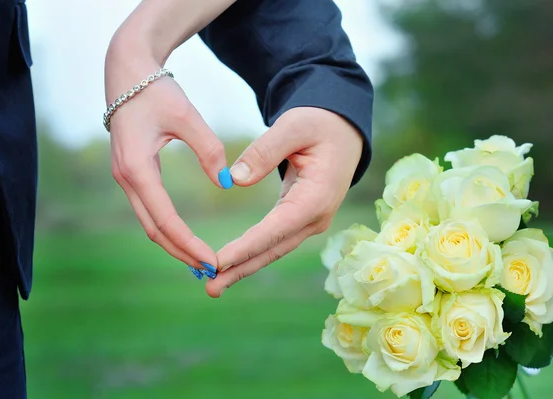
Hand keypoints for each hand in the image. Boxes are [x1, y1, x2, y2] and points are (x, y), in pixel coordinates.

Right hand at [106, 57, 229, 271]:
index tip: (212, 260)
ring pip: (150, 223)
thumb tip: (225, 181)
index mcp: (137, 168)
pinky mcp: (132, 174)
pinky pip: (150, 211)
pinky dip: (168, 229)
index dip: (189, 243)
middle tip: (211, 271)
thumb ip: (208, 149)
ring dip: (174, 245)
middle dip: (182, 252)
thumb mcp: (187, 116)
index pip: (165, 219)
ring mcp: (126, 178)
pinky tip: (186, 238)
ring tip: (201, 262)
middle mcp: (127, 178)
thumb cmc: (156, 90)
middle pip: (154, 230)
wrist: (127, 72)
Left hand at [205, 107, 363, 296]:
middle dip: (240, 269)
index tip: (219, 261)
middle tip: (210, 288)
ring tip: (214, 285)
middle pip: (273, 249)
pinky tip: (232, 264)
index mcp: (316, 197)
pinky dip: (252, 254)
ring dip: (244, 267)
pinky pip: (274, 241)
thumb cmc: (319, 124)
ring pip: (273, 250)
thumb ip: (265, 151)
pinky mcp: (301, 219)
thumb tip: (235, 179)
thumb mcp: (293, 127)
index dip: (247, 247)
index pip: (276, 229)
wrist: (342, 131)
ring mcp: (310, 221)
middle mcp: (315, 217)